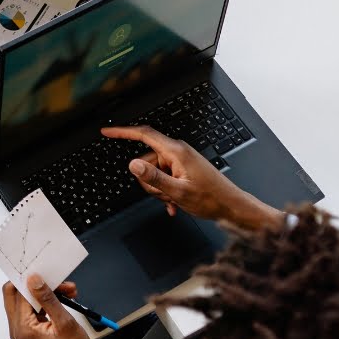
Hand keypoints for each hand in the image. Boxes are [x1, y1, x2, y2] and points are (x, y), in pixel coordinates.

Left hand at [3, 276, 110, 338]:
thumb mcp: (64, 322)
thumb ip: (47, 298)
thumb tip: (34, 280)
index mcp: (22, 328)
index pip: (17, 293)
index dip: (31, 280)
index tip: (43, 271)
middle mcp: (18, 331)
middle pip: (18, 296)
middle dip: (38, 285)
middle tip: (57, 281)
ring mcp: (23, 333)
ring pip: (27, 303)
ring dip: (45, 294)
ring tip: (67, 292)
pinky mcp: (30, 334)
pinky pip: (33, 312)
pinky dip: (46, 304)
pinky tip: (63, 300)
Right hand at [101, 125, 284, 230]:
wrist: (231, 206)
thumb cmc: (211, 198)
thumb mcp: (178, 191)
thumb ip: (153, 177)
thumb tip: (133, 164)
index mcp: (176, 151)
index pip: (144, 134)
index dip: (122, 132)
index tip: (107, 132)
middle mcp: (177, 152)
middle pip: (146, 160)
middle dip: (149, 180)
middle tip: (164, 194)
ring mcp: (180, 160)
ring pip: (154, 172)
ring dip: (159, 188)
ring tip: (174, 198)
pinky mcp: (183, 168)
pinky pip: (163, 177)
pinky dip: (165, 191)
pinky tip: (174, 203)